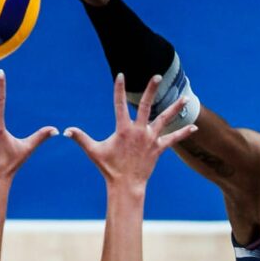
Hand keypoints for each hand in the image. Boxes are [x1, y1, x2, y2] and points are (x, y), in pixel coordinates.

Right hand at [64, 74, 196, 188]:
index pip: (120, 104)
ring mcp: (150, 138)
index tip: (121, 75)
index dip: (119, 89)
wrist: (126, 185)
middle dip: (152, 90)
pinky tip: (194, 127)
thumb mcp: (93, 152)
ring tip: (185, 97)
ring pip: (165, 119)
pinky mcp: (158, 148)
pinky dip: (183, 132)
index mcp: (123, 129)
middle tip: (158, 76)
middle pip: (147, 106)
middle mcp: (139, 130)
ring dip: (175, 107)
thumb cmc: (109, 168)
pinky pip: (173, 138)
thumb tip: (65, 131)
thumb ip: (81, 139)